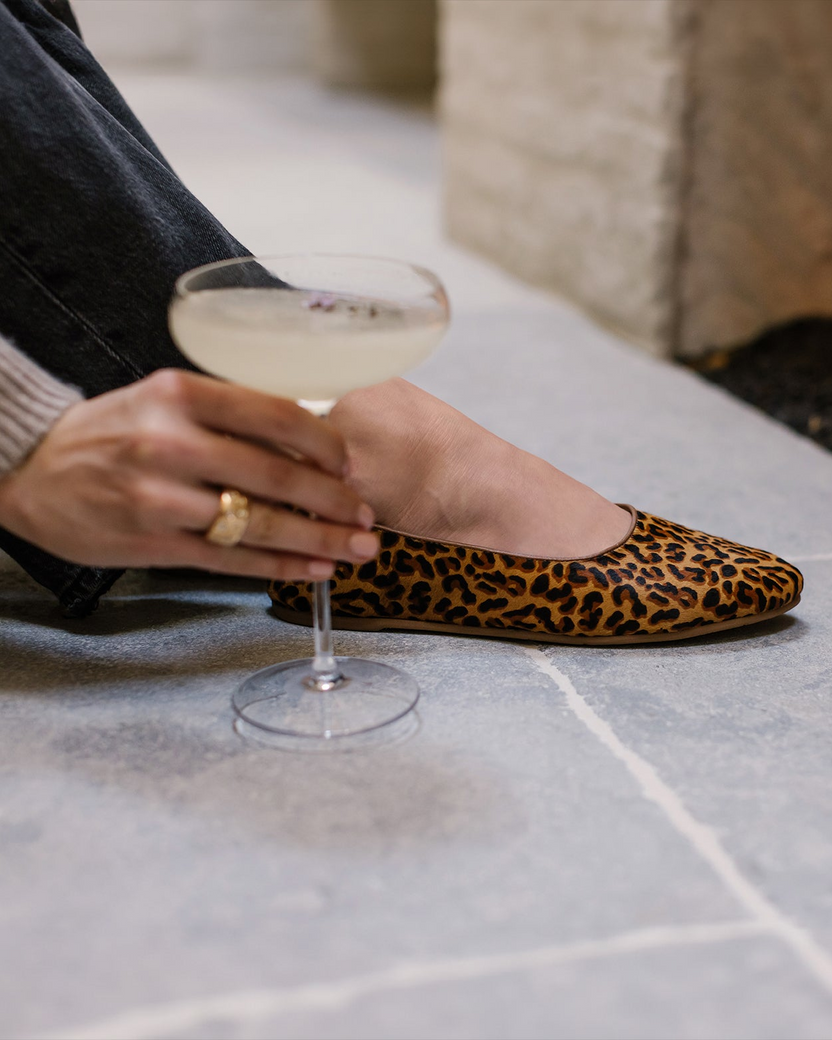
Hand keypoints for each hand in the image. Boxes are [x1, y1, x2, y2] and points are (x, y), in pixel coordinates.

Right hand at [0, 369, 378, 579]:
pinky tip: (312, 569)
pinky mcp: (155, 544)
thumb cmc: (109, 431)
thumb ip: (227, 413)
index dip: (325, 443)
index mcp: (181, 393)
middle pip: (277, 474)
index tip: (348, 463)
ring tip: (356, 550)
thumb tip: (306, 439)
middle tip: (366, 516)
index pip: (276, 414)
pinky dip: (279, 566)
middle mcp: (172, 442)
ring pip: (260, 522)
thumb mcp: (162, 397)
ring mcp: (162, 497)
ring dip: (318, 540)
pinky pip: (231, 558)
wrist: (30, 469)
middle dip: (334, 501)